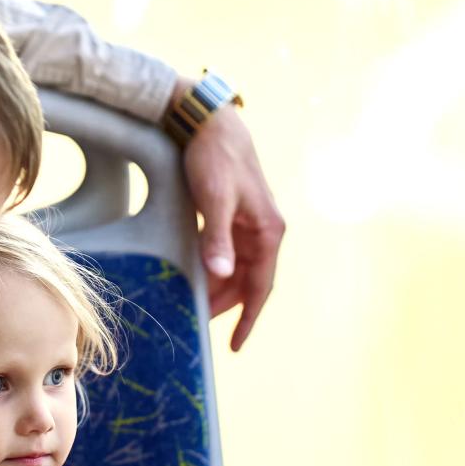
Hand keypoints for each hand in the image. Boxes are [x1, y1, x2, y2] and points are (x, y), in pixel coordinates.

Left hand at [175, 81, 284, 350]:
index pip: (260, 285)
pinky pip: (228, 251)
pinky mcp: (234, 213)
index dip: (248, 317)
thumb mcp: (214, 199)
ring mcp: (250, 221)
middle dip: (228, 305)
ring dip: (221, 287)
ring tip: (196, 305)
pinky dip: (215, 266)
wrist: (209, 121)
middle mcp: (264, 229)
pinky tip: (198, 276)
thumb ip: (217, 238)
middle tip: (202, 326)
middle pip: (249, 280)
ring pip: (238, 267)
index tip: (235, 345)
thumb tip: (221, 274)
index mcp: (268, 229)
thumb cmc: (214, 158)